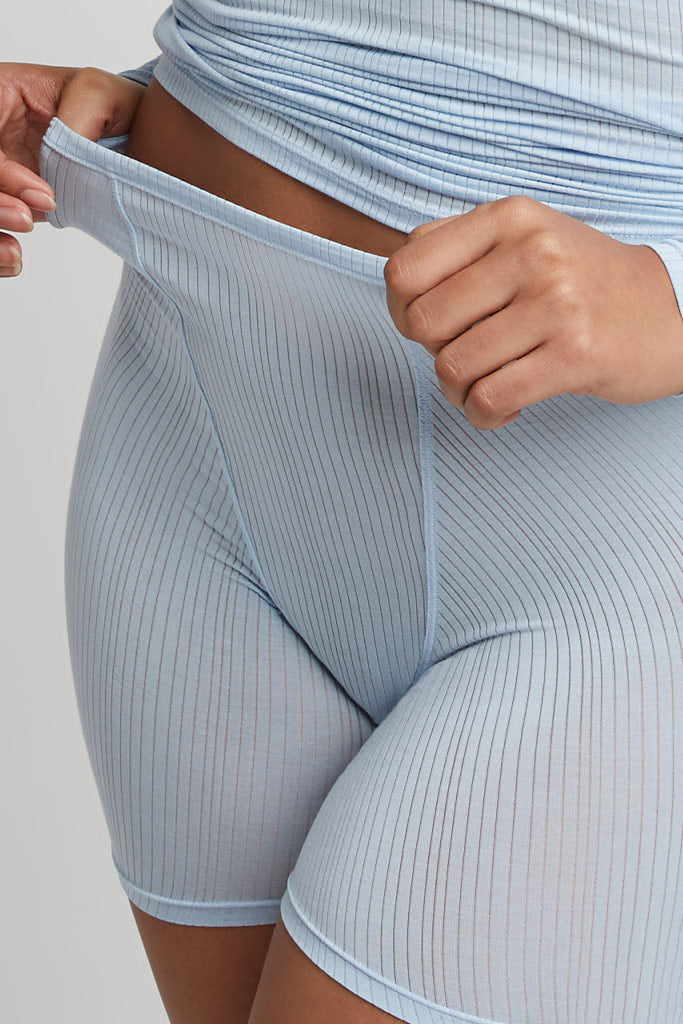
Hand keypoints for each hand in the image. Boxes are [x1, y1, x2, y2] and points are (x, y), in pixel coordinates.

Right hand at [0, 63, 145, 275]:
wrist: (137, 133)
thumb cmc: (113, 103)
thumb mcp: (98, 94)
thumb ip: (75, 122)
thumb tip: (55, 163)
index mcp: (0, 96)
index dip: (3, 171)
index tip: (45, 195)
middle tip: (26, 220)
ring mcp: (1, 169)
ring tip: (14, 253)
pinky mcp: (11, 198)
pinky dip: (0, 247)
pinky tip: (13, 258)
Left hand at [383, 194, 682, 428]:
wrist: (671, 309)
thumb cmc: (582, 282)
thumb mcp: (526, 237)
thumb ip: (460, 248)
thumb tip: (398, 282)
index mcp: (508, 218)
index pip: (403, 271)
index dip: (401, 311)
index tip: (431, 327)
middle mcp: (530, 252)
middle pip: (422, 323)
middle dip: (433, 353)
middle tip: (467, 356)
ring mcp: (555, 302)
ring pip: (452, 367)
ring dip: (459, 392)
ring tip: (487, 385)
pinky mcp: (575, 354)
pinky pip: (489, 399)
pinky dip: (484, 416)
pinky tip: (506, 408)